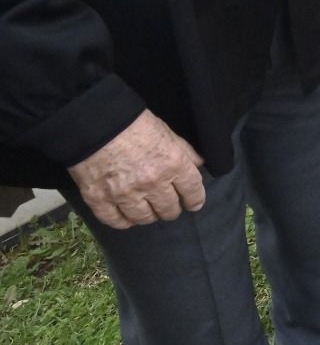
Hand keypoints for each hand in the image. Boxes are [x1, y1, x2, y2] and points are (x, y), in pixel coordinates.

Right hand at [67, 110, 205, 228]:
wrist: (96, 123)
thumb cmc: (135, 124)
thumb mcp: (168, 133)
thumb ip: (185, 152)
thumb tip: (198, 165)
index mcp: (172, 165)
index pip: (192, 191)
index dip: (195, 200)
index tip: (193, 204)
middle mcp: (152, 184)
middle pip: (168, 210)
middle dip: (171, 209)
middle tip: (169, 207)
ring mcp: (125, 194)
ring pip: (144, 218)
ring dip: (149, 216)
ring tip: (149, 211)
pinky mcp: (100, 200)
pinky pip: (116, 221)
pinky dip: (123, 221)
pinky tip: (127, 217)